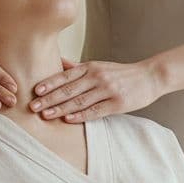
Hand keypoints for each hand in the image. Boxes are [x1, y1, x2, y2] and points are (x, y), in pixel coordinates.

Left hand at [29, 59, 163, 121]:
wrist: (150, 77)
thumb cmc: (121, 74)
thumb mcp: (100, 66)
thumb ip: (78, 67)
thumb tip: (58, 63)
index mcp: (91, 67)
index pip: (66, 75)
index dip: (50, 83)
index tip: (35, 91)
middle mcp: (98, 77)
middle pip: (69, 89)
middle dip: (49, 98)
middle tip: (33, 106)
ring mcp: (108, 90)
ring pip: (79, 101)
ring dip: (60, 108)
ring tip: (46, 115)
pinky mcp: (117, 103)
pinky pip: (96, 110)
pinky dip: (81, 115)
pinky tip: (68, 119)